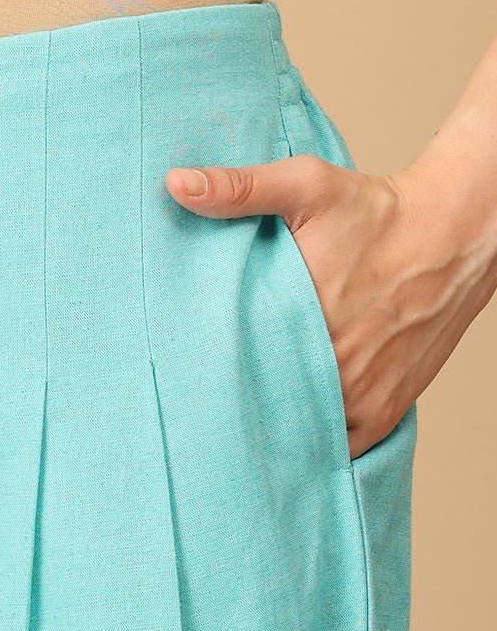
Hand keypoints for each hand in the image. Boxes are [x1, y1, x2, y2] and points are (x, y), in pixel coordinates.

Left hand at [164, 152, 496, 457]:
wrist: (454, 234)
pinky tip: (292, 428)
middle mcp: (337, 366)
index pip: (234, 369)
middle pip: (265, 405)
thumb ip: (240, 189)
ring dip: (277, 427)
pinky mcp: (386, 410)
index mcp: (305, 319)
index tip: (188, 374)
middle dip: (238, 404)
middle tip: (208, 400)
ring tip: (246, 416)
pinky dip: (317, 441)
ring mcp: (363, 395)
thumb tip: (176, 184)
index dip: (207, 376)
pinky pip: (341, 446)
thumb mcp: (306, 185)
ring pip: (301, 432)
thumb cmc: (377, 211)